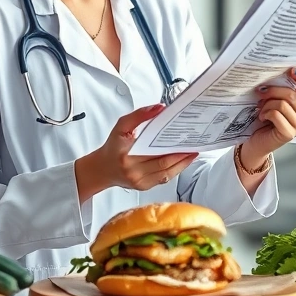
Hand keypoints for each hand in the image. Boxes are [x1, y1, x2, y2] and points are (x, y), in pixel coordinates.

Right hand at [80, 104, 197, 193]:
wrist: (103, 169)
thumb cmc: (113, 147)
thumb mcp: (121, 126)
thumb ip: (139, 115)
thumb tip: (159, 108)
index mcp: (126, 154)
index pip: (153, 149)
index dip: (171, 144)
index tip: (183, 135)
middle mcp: (133, 170)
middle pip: (164, 162)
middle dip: (181, 153)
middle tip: (193, 143)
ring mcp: (139, 181)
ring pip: (167, 173)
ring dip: (182, 163)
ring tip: (192, 152)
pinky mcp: (144, 187)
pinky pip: (164, 178)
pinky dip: (176, 169)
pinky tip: (183, 161)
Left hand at [245, 67, 295, 157]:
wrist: (261, 140)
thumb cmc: (271, 117)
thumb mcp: (283, 100)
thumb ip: (289, 88)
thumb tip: (287, 71)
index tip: (291, 70)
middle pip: (293, 95)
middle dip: (274, 91)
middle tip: (262, 91)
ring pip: (283, 104)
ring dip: (267, 103)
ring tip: (263, 107)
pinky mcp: (289, 133)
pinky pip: (275, 114)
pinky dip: (265, 113)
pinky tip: (263, 116)